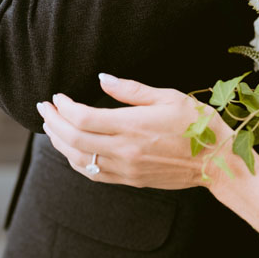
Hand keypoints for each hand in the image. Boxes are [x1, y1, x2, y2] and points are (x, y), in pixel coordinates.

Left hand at [36, 74, 234, 189]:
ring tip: (51, 126)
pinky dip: (75, 160)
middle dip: (52, 123)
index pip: (83, 118)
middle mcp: (124, 150)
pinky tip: (71, 148)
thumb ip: (131, 90)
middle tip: (44, 108)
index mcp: (132, 125)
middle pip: (73, 139)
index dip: (64, 107)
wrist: (215, 161)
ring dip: (59, 142)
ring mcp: (125, 168)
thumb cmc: (197, 123)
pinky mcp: (129, 179)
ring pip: (78, 159)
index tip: (57, 97)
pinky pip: (92, 173)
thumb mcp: (168, 96)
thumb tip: (102, 78)